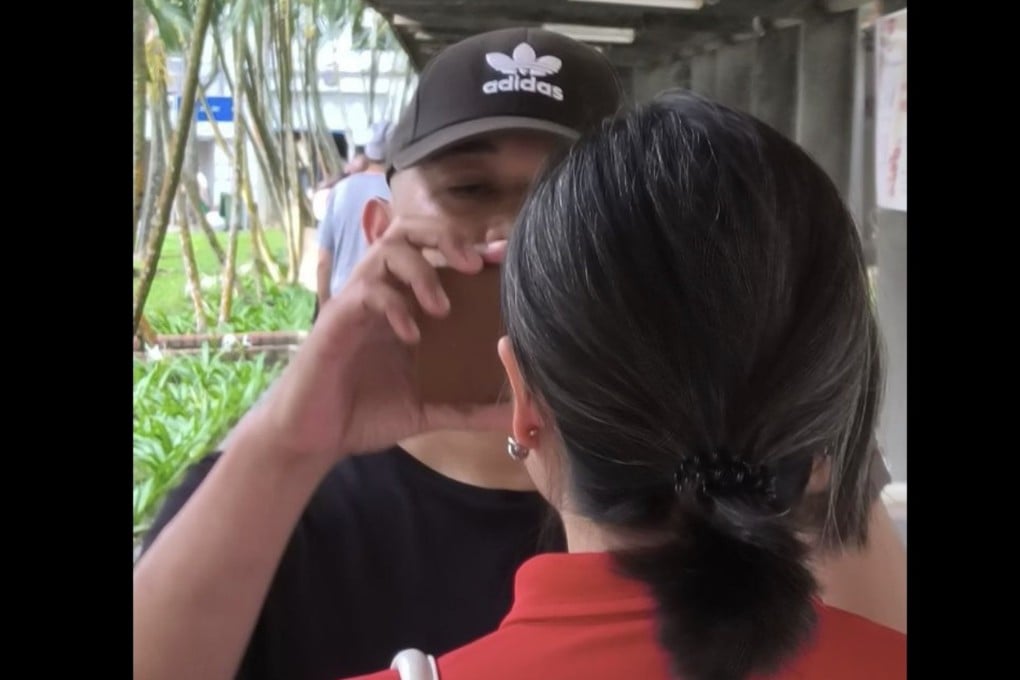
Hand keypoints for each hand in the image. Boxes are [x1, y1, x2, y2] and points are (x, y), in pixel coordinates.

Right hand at [234, 221, 510, 465]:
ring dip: (422, 270)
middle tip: (473, 266)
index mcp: (406, 304)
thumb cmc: (364, 414)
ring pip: (388, 249)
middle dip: (446, 236)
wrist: (313, 438)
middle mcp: (383, 293)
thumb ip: (472, 410)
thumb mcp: (429, 411)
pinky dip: (394, 306)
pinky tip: (411, 336)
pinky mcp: (338, 319)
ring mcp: (358, 302)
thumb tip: (520, 418)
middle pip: (410, 229)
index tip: (501, 258)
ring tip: (441, 309)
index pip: (436, 252)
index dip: (469, 245)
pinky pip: (368, 292)